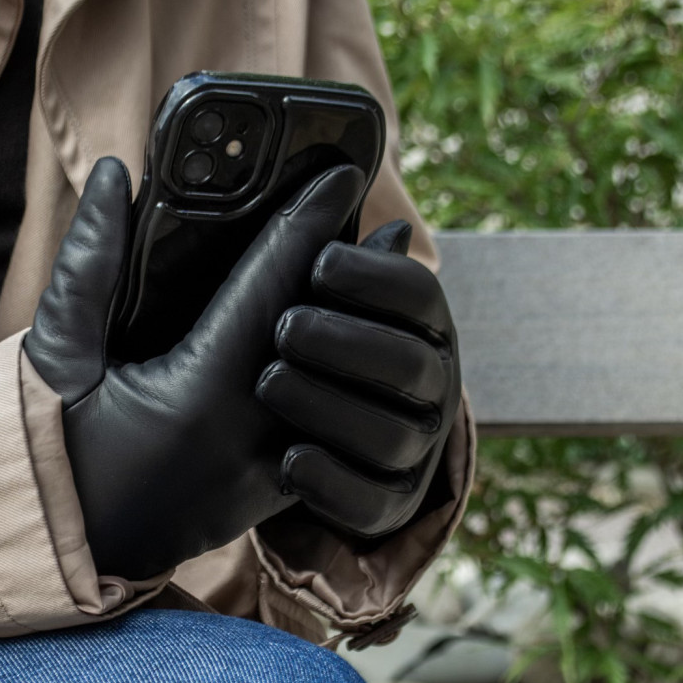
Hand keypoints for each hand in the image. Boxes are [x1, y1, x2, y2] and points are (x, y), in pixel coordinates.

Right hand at [24, 157, 365, 578]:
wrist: (46, 554)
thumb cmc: (41, 456)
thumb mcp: (55, 358)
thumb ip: (87, 267)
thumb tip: (111, 175)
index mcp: (197, 403)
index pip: (270, 294)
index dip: (306, 228)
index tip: (339, 176)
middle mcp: (244, 446)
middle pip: (320, 344)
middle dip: (352, 281)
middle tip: (388, 228)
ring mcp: (257, 481)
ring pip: (332, 396)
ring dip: (358, 339)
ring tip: (388, 289)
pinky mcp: (257, 503)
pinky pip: (317, 439)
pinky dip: (337, 393)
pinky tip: (352, 362)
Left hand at [255, 221, 461, 539]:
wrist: (251, 448)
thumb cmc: (284, 352)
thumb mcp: (295, 299)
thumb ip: (312, 244)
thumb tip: (339, 176)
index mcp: (418, 327)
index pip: (420, 295)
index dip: (375, 278)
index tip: (318, 263)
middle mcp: (431, 387)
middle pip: (413, 363)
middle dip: (347, 343)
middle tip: (284, 328)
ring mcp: (413, 450)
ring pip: (391, 435)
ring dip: (328, 406)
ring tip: (268, 383)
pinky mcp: (385, 506)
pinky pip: (371, 502)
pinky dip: (329, 482)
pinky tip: (286, 459)